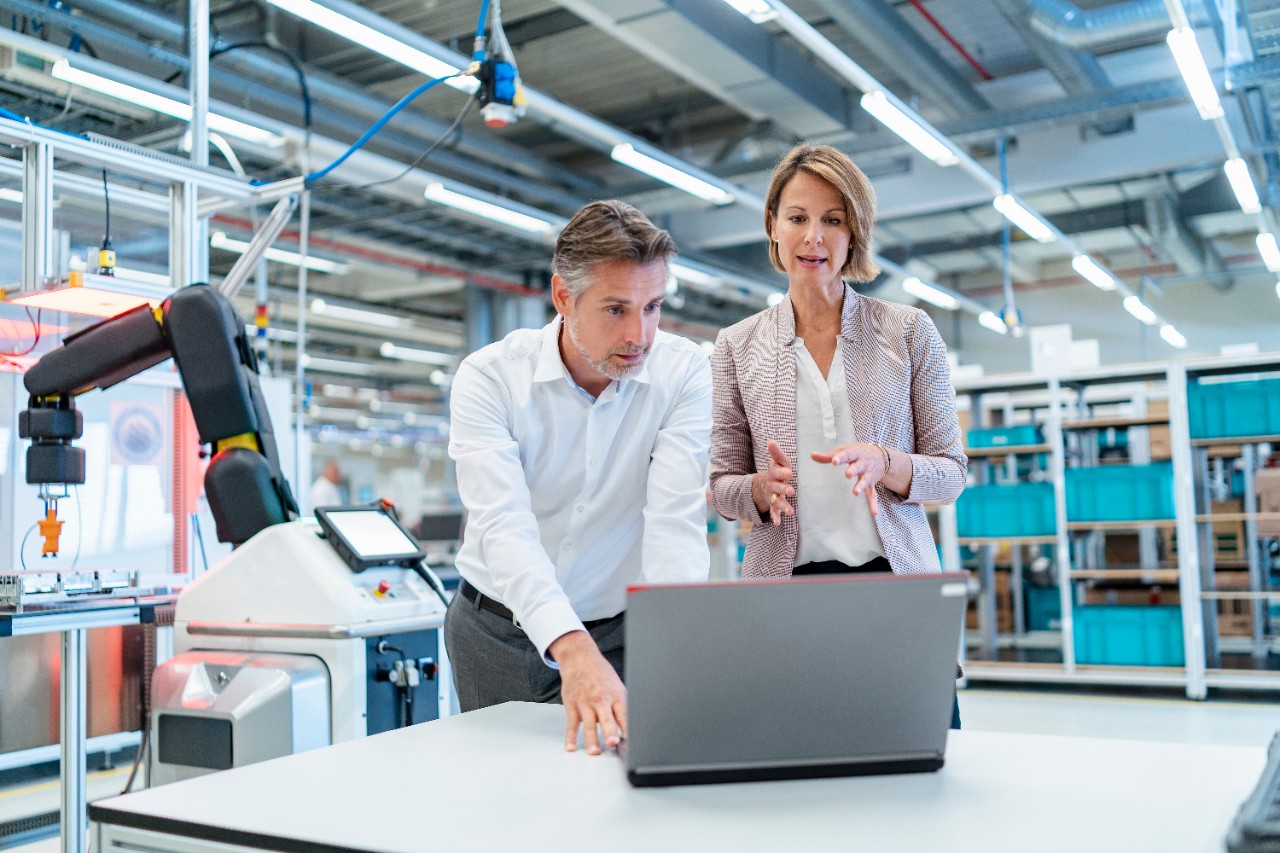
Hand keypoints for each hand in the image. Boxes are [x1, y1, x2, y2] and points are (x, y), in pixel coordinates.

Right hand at [549, 630, 626, 754]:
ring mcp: (585, 703)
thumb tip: (629, 728)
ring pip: (589, 724)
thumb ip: (622, 707)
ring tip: (595, 751)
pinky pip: (571, 724)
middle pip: (606, 718)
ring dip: (591, 738)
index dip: (627, 727)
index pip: (623, 714)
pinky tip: (571, 747)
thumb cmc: (601, 674)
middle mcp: (601, 700)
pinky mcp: (572, 706)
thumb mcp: (617, 687)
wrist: (580, 659)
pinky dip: (570, 737)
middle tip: (613, 743)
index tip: (630, 740)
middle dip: (610, 731)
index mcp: (615, 696)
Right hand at [754, 439, 794, 523]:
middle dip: (784, 490)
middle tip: (792, 491)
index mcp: (774, 474)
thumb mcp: (777, 462)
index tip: (789, 473)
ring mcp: (772, 496)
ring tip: (790, 511)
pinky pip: (773, 512)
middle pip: (777, 488)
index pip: (777, 473)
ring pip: (776, 501)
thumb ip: (776, 453)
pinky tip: (778, 523)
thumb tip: (771, 441)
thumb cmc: (777, 471)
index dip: (782, 473)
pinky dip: (775, 517)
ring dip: (783, 506)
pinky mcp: (773, 505)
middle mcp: (772, 485)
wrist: (764, 484)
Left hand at [810, 442, 883, 515]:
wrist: (881, 455)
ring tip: (856, 492)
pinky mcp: (871, 484)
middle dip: (853, 470)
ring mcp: (868, 474)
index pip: (847, 454)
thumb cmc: (857, 452)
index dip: (841, 457)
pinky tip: (873, 512)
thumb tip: (812, 455)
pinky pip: (873, 494)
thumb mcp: (844, 450)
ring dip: (861, 486)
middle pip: (858, 467)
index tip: (834, 461)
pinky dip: (873, 503)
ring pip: (865, 480)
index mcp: (855, 453)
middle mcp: (863, 464)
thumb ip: (828, 455)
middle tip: (847, 474)